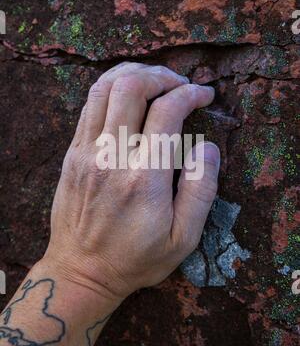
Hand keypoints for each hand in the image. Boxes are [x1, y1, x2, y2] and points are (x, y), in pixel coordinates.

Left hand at [45, 62, 219, 302]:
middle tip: (179, 84)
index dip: (191, 94)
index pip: (167, 112)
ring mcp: (86, 152)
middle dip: (162, 76)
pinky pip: (89, 105)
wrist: (81, 271)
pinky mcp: (72, 154)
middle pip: (131, 87)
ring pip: (104, 88)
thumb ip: (200, 190)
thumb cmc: (135, 258)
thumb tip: (208, 147)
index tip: (204, 95)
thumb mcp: (183, 239)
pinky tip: (127, 95)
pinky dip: (110, 88)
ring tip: (154, 80)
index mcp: (144, 177)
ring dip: (133, 74)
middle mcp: (112, 156)